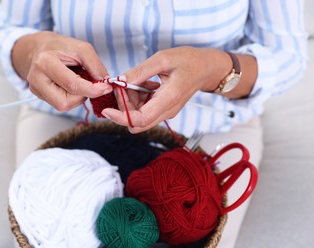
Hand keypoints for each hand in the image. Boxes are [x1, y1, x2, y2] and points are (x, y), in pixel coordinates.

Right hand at [12, 31, 111, 110]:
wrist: (39, 47)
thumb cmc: (61, 47)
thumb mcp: (82, 49)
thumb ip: (95, 66)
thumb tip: (105, 85)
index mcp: (45, 62)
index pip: (72, 85)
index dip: (92, 90)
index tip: (106, 88)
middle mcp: (36, 78)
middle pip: (64, 102)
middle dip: (82, 96)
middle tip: (89, 84)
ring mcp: (34, 88)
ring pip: (62, 106)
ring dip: (76, 98)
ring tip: (76, 82)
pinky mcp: (37, 94)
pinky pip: (58, 104)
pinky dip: (69, 97)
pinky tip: (68, 85)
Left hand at [101, 47, 230, 132]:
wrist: (206, 68)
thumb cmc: (188, 61)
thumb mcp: (162, 59)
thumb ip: (140, 72)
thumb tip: (119, 82)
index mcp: (169, 99)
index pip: (140, 120)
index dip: (120, 117)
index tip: (107, 109)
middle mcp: (167, 111)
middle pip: (136, 123)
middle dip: (123, 108)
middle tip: (122, 86)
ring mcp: (165, 112)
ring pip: (138, 117)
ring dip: (130, 102)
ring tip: (136, 81)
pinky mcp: (163, 110)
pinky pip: (144, 111)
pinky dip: (137, 100)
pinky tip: (143, 85)